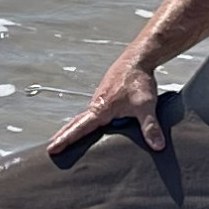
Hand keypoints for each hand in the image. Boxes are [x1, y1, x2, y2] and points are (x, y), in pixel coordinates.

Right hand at [50, 48, 166, 160]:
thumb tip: (158, 146)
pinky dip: (86, 121)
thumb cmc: (139, 81)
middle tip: (51, 148)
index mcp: (101, 109)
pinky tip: (89, 126)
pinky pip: (93, 112)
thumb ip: (150, 126)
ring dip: (73, 128)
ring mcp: (99, 99)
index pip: (79, 128)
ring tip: (65, 140)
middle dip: (63, 135)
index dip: (66, 140)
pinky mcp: (105, 96)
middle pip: (75, 123)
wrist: (138, 59)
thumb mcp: (147, 105)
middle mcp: (96, 104)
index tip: (52, 148)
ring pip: (84, 117)